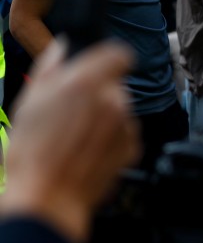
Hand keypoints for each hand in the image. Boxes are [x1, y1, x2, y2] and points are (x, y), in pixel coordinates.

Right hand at [0, 40, 138, 242]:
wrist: (48, 195)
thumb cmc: (34, 153)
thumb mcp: (29, 101)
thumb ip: (50, 67)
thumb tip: (62, 48)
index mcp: (86, 83)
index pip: (118, 54)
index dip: (108, 59)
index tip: (99, 67)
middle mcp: (112, 101)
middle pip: (114, 85)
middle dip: (97, 93)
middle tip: (72, 111)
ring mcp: (126, 125)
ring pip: (120, 109)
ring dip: (104, 116)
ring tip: (76, 135)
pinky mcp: (132, 147)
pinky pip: (125, 132)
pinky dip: (111, 137)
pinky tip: (88, 149)